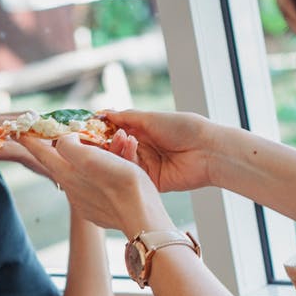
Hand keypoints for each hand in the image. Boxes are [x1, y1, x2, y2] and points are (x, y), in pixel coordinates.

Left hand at [18, 133, 174, 234]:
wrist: (143, 215)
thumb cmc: (120, 183)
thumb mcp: (90, 157)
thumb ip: (69, 145)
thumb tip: (63, 140)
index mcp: (66, 174)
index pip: (40, 153)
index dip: (29, 138)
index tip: (18, 129)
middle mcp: (71, 189)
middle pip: (60, 162)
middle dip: (62, 146)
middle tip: (62, 133)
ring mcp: (85, 202)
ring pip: (81, 172)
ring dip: (90, 157)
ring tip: (110, 144)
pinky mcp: (99, 210)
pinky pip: (97, 185)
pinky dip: (103, 172)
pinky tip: (117, 166)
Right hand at [101, 110, 218, 191]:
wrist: (208, 150)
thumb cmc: (184, 128)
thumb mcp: (152, 118)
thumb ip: (126, 117)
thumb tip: (104, 113)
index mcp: (144, 132)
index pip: (116, 133)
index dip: (102, 132)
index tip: (87, 129)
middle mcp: (143, 149)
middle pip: (116, 150)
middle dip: (107, 144)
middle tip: (96, 140)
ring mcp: (147, 166)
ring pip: (122, 162)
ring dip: (119, 151)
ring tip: (122, 140)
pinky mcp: (151, 181)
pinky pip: (133, 175)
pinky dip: (128, 165)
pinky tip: (128, 154)